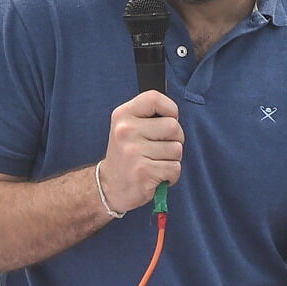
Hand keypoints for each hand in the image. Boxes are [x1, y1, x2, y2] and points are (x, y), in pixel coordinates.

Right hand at [98, 90, 183, 213]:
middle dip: (176, 140)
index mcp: (122, 115)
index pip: (154, 98)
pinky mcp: (143, 172)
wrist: (109, 187)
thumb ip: (149, 117)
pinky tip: (156, 176)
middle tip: (161, 149)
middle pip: (173, 126)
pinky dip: (171, 176)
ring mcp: (133, 151)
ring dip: (172, 160)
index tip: (168, 120)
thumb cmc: (127, 155)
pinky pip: (174, 168)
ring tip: (156, 163)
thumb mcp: (129, 128)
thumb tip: (175, 114)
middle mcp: (125, 130)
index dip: (170, 109)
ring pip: (177, 149)